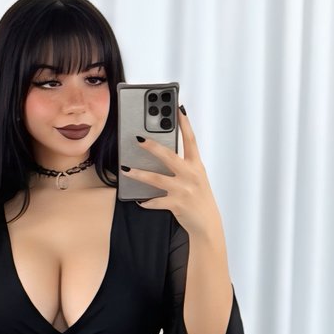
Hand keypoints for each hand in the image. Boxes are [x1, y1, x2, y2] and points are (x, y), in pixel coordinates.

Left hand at [125, 105, 221, 238]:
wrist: (207, 224)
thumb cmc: (200, 198)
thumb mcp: (197, 178)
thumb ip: (184, 166)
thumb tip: (163, 155)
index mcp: (197, 166)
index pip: (191, 140)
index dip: (184, 124)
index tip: (177, 109)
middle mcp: (190, 175)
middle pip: (168, 156)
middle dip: (152, 147)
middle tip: (138, 139)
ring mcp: (183, 190)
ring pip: (156, 179)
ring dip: (139, 174)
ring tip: (126, 170)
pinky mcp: (176, 204)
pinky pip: (156, 201)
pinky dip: (146, 202)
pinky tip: (139, 200)